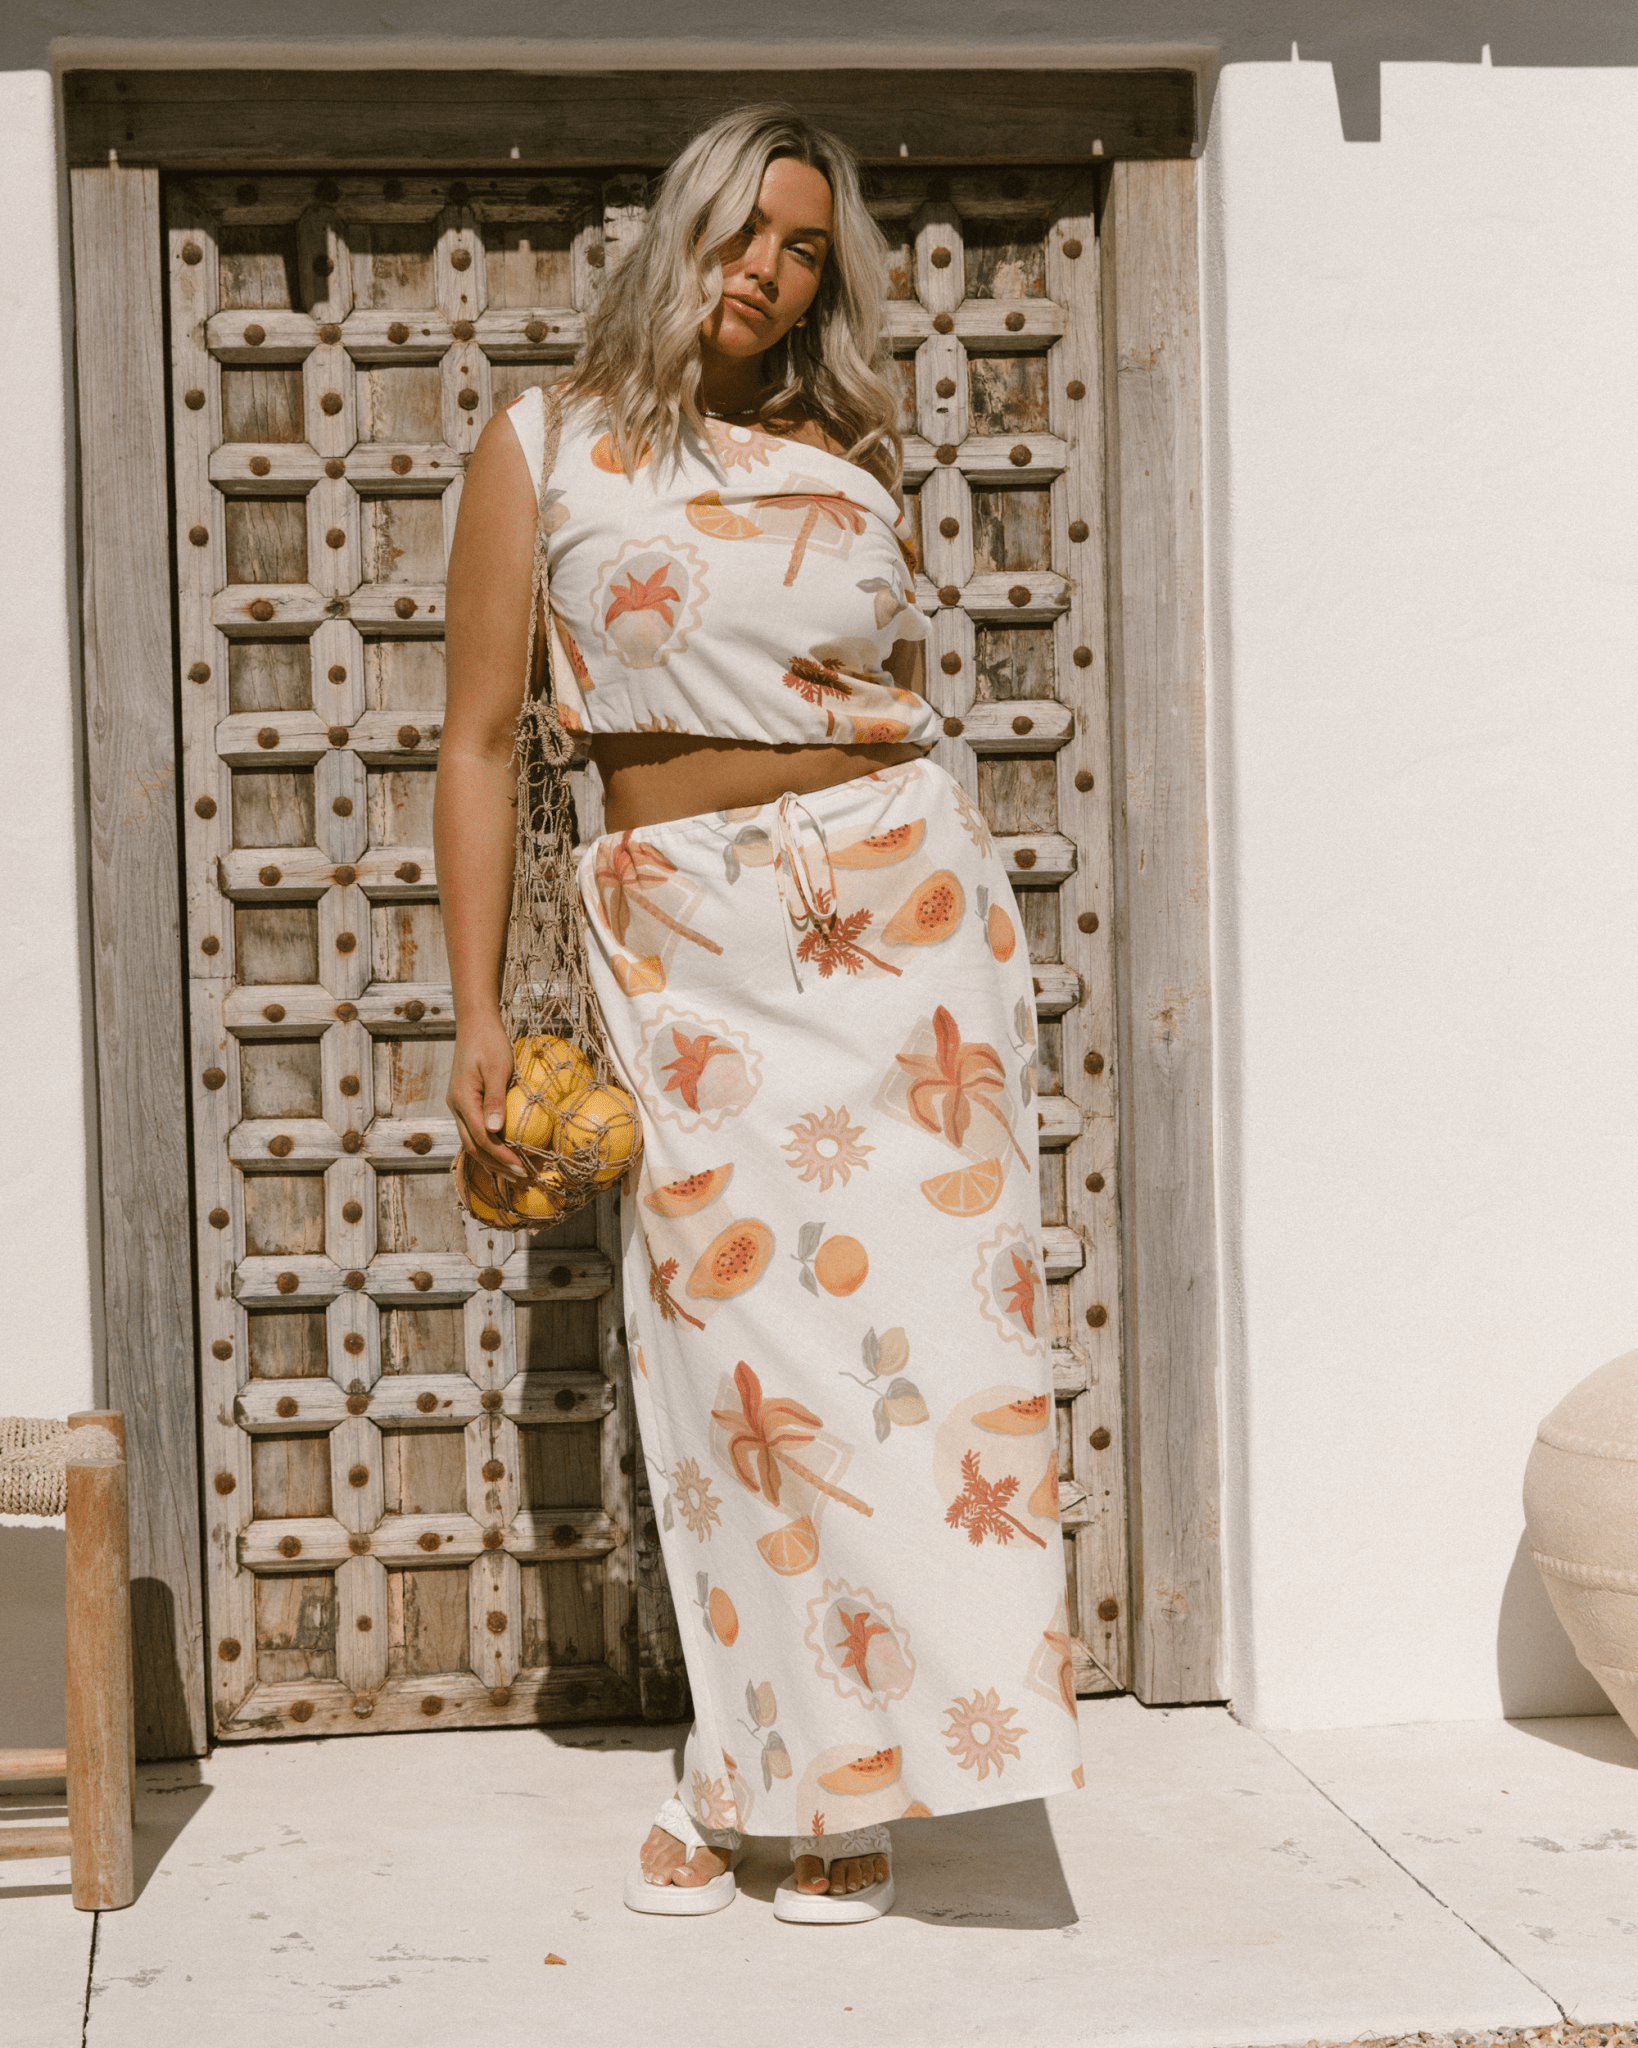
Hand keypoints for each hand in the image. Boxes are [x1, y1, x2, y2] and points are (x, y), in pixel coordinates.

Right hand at [448, 1015, 524, 1178]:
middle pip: (474, 1147)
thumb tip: (496, 1131)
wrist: (475, 1023)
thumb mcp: (498, 1068)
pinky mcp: (465, 1103)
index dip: (502, 1158)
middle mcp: (456, 1107)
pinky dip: (489, 1146)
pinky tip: (506, 1152)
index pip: (482, 1139)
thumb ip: (495, 1100)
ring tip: (515, 1173)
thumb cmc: (490, 1042)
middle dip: (497, 1167)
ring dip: (492, 1160)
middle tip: (522, 1179)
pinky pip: (475, 1131)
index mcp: (463, 1100)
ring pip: (472, 1142)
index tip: (522, 1169)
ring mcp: (458, 1106)